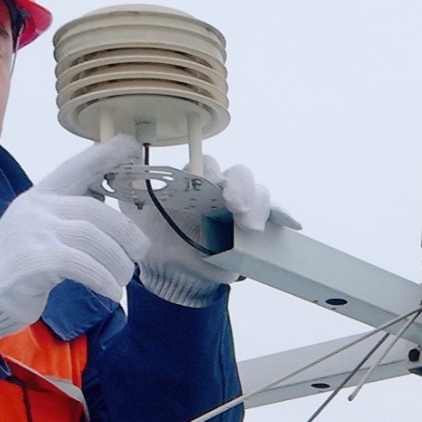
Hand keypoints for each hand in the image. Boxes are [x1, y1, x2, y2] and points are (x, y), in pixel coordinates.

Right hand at [0, 136, 148, 344]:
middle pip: (94, 210)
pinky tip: (112, 292)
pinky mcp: (34, 261)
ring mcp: (33, 233)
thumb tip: (118, 218)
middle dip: (125, 232)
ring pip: (91, 237)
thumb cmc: (24, 258)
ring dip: (117, 261)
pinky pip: (80, 265)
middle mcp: (37, 208)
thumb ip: (71, 214)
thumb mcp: (43, 225)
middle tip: (139, 252)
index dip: (104, 155)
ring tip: (124, 277)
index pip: (76, 167)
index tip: (130, 145)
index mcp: (42, 195)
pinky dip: (102, 279)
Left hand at [124, 153, 295, 305]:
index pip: (212, 166)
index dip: (216, 174)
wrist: (170, 277)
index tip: (213, 187)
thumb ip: (131, 180)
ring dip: (261, 205)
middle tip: (238, 210)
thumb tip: (130, 144)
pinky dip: (283, 215)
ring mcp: (240, 209)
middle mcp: (220, 191)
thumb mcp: (134, 209)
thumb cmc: (153, 240)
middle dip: (243, 189)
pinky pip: (273, 215)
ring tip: (253, 228)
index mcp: (195, 182)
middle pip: (240, 175)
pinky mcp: (254, 229)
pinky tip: (291, 223)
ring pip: (260, 193)